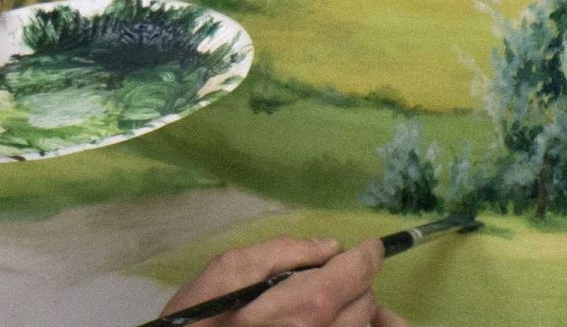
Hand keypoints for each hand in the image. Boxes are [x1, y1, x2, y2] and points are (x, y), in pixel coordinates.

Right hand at [160, 236, 406, 326]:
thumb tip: (327, 247)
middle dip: (356, 282)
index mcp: (306, 307)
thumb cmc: (198, 318)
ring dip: (352, 309)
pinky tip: (320, 320)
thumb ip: (283, 251)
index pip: (358, 272)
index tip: (367, 246)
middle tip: (333, 273)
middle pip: (366, 302)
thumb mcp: (229, 270)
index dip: (368, 254)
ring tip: (326, 299)